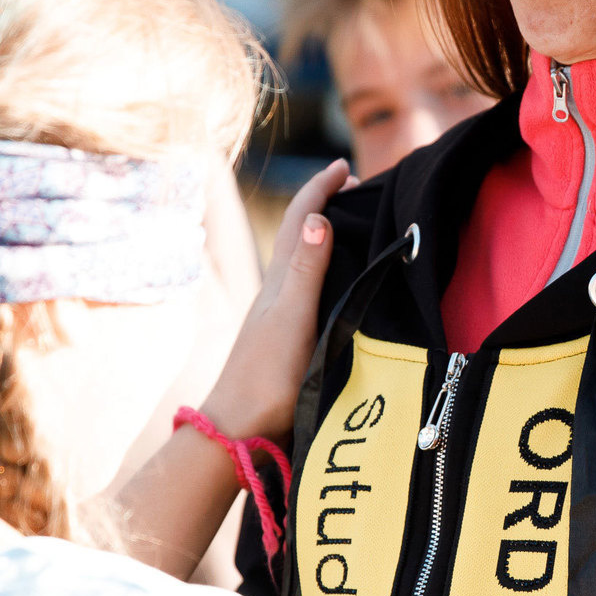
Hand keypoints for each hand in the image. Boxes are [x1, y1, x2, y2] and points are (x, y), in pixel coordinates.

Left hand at [201, 160, 352, 441]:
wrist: (240, 428)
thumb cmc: (267, 376)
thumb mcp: (291, 318)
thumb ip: (306, 270)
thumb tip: (317, 217)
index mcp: (280, 282)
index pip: (300, 221)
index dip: (320, 189)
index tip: (343, 167)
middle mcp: (279, 293)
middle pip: (300, 235)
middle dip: (325, 205)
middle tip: (354, 187)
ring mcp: (282, 316)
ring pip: (305, 262)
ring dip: (326, 237)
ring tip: (354, 226)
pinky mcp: (290, 339)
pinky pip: (312, 290)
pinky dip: (329, 271)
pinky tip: (341, 287)